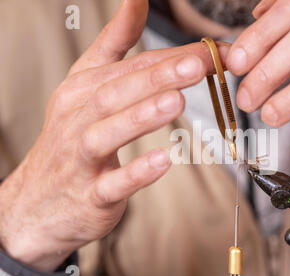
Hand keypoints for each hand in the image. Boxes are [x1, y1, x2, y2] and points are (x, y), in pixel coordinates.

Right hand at [0, 0, 228, 271]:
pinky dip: (136, 173)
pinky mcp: (90, 195)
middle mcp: (77, 119)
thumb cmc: (72, 138)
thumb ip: (115, 46)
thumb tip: (137, 0)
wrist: (38, 202)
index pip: (132, 67)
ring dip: (141, 117)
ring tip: (177, 102)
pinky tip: (162, 161)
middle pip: (117, 92)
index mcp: (82, 90)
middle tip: (198, 65)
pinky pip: (111, 185)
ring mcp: (81, 159)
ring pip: (106, 134)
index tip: (213, 51)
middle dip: (158, 77)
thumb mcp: (85, 86)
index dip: (173, 57)